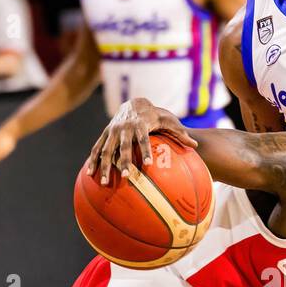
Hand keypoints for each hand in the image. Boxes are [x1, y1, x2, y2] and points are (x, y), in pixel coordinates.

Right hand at [83, 97, 198, 186]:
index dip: (146, 150)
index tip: (149, 164)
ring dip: (105, 165)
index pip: (144, 139)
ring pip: (107, 149)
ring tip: (104, 182)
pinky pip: (97, 148)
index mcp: (140, 124)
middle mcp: (124, 128)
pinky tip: (90, 174)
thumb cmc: (155, 115)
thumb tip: (195, 146)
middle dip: (124, 161)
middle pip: (124, 147)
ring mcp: (112, 131)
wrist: (134, 103)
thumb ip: (180, 133)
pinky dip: (93, 160)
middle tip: (126, 176)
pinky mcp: (105, 134)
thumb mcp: (169, 121)